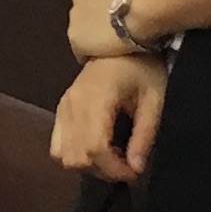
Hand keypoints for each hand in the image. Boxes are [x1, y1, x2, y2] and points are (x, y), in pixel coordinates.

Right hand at [50, 54, 169, 182]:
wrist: (122, 39)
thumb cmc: (143, 68)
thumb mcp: (154, 101)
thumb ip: (144, 135)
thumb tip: (136, 168)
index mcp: (97, 98)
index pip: (95, 147)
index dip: (113, 169)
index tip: (134, 172)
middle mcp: (73, 104)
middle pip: (76, 155)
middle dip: (103, 170)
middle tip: (126, 166)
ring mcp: (63, 106)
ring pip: (63, 154)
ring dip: (88, 165)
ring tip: (111, 158)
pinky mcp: (60, 108)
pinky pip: (56, 144)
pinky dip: (73, 154)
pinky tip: (94, 149)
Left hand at [68, 0, 163, 61]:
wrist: (144, 7)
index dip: (111, 1)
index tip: (124, 10)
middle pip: (86, 7)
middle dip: (100, 16)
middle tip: (122, 27)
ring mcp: (75, 15)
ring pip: (83, 28)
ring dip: (96, 34)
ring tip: (116, 44)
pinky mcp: (76, 39)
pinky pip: (82, 50)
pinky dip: (93, 53)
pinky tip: (108, 57)